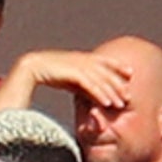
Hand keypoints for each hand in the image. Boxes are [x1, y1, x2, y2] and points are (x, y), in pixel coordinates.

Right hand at [18, 50, 132, 108]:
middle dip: (118, 85)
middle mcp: (84, 60)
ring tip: (120, 104)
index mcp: (82, 57)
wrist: (30, 68)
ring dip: (112, 93)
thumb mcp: (68, 78)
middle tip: (129, 97)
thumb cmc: (47, 73)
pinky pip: (91, 85)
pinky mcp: (74, 73)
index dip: (119, 66)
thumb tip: (91, 94)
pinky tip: (107, 103)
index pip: (106, 61)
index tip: (130, 73)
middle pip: (107, 73)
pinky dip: (100, 94)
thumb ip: (81, 84)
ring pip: (101, 80)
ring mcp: (79, 66)